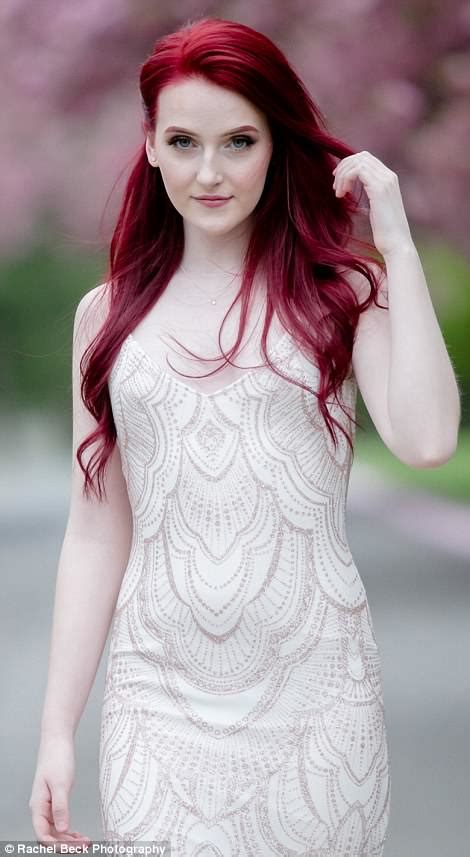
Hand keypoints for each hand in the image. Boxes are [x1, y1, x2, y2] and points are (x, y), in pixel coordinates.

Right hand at [29, 734, 91, 849]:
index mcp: (38, 806)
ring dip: (68, 839)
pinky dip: (69, 830)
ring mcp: (47, 805)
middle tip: (83, 847)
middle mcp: (41, 808)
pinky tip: (78, 834)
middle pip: (50, 835)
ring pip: (55, 830)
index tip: (73, 848)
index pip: (43, 834)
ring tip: (84, 842)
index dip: (57, 844)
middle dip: (66, 844)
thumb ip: (60, 807)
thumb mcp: (61, 784)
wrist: (57, 742)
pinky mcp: (55, 801)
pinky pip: (60, 821)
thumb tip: (62, 828)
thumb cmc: (57, 758)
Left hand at [332, 150, 413, 256]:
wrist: (397, 245)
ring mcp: (386, 181)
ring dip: (343, 174)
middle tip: (335, 187)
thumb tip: (354, 190)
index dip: (349, 166)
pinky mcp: (379, 189)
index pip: (367, 159)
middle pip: (362, 156)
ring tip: (338, 193)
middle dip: (344, 167)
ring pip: (358, 162)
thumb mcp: (376, 209)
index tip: (338, 182)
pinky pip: (357, 171)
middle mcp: (389, 176)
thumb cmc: (385, 232)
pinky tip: (342, 195)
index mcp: (389, 180)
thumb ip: (370, 195)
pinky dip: (345, 179)